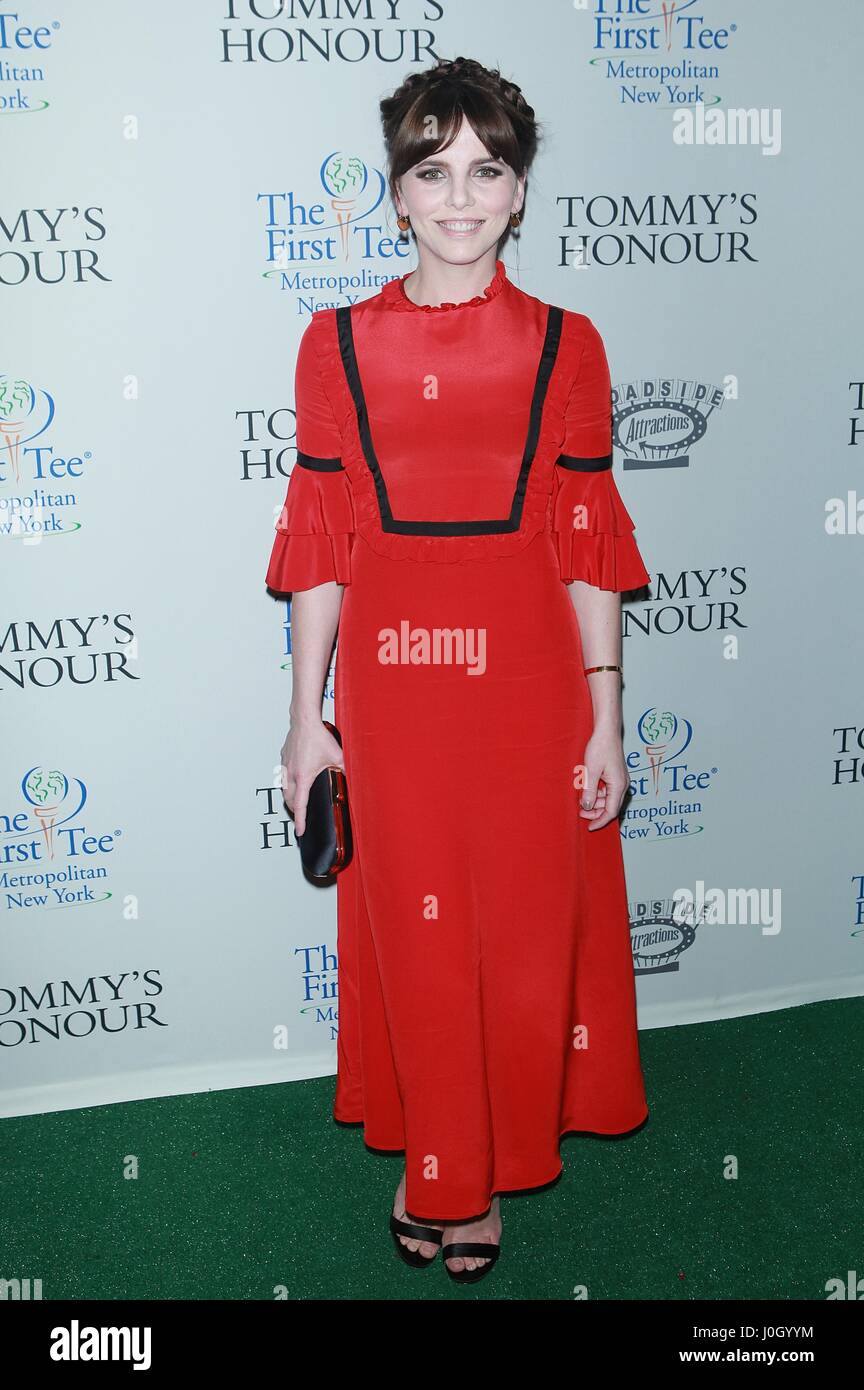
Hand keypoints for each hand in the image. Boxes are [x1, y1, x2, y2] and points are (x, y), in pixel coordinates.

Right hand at [280, 719, 344, 837]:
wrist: (305, 720)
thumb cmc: (318, 736)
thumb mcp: (337, 757)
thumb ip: (345, 770)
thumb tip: (354, 779)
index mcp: (303, 777)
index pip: (300, 805)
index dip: (301, 820)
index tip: (300, 831)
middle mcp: (291, 774)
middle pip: (289, 800)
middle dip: (294, 812)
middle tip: (301, 818)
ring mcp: (285, 766)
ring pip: (283, 789)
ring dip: (289, 799)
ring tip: (296, 803)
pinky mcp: (284, 758)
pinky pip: (283, 776)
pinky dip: (287, 784)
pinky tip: (294, 780)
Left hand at [579, 727, 628, 830]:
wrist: (607, 731)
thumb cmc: (600, 747)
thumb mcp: (591, 771)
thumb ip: (589, 790)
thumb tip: (587, 807)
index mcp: (619, 785)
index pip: (611, 811)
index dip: (600, 821)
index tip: (589, 827)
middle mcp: (622, 784)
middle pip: (610, 807)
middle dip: (595, 812)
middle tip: (580, 812)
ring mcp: (620, 780)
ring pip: (608, 799)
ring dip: (595, 802)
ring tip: (581, 799)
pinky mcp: (615, 775)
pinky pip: (607, 790)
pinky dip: (597, 793)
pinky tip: (586, 790)